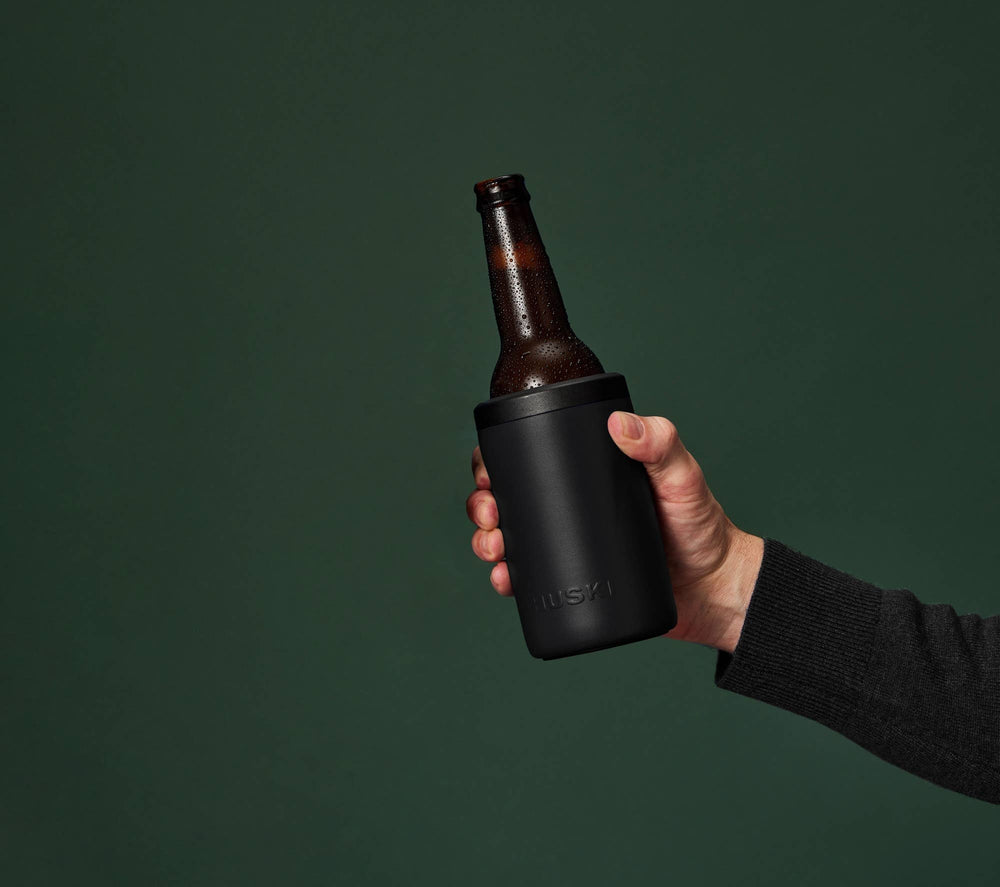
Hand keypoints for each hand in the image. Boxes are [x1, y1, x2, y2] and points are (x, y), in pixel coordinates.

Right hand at [466, 412, 763, 653]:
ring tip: (494, 550)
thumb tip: (620, 423)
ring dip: (487, 541)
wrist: (715, 591)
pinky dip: (507, 579)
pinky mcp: (575, 581)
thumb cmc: (702, 527)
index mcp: (588, 472)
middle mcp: (573, 505)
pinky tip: (503, 581)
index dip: (497, 461)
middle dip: (484, 503)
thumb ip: (662, 444)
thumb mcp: (683, 478)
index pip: (531, 456)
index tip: (488, 471)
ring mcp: (571, 544)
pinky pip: (529, 579)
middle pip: (510, 497)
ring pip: (511, 537)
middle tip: (490, 514)